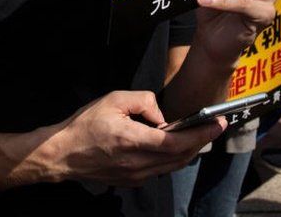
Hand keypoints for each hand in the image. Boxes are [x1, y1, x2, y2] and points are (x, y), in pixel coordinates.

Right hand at [47, 91, 224, 187]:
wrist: (62, 154)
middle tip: (213, 126)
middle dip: (201, 141)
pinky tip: (173, 145)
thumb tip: (162, 115)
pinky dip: (173, 158)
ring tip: (197, 134)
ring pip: (173, 166)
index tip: (218, 123)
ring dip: (189, 151)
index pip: (178, 142)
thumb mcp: (113, 100)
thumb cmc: (85, 125)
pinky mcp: (131, 181)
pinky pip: (160, 170)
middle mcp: (138, 163)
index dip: (201, 134)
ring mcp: (135, 176)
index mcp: (133, 141)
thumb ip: (143, 101)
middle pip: (181, 157)